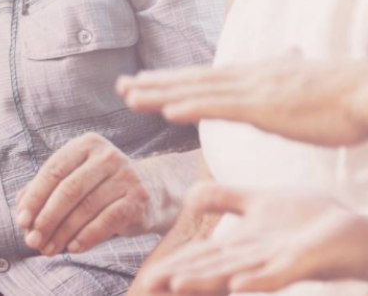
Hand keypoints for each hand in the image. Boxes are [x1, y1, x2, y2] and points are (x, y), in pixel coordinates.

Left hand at [15, 132, 153, 256]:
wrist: (150, 190)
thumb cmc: (101, 185)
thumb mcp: (74, 178)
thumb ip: (45, 188)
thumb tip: (20, 208)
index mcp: (87, 144)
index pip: (54, 170)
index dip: (35, 197)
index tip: (21, 220)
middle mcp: (107, 155)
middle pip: (69, 189)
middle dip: (46, 218)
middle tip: (32, 240)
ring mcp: (126, 176)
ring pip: (86, 208)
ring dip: (63, 233)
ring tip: (48, 249)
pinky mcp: (138, 199)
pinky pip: (107, 221)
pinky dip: (87, 237)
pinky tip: (72, 248)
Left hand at [117, 58, 367, 146]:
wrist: (366, 92)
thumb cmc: (342, 91)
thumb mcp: (308, 75)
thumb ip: (291, 66)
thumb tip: (290, 50)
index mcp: (253, 75)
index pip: (203, 77)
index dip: (171, 79)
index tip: (144, 81)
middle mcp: (245, 77)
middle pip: (190, 81)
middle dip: (153, 84)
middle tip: (119, 87)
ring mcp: (252, 90)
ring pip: (196, 92)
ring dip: (160, 95)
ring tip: (128, 97)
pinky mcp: (264, 106)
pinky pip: (219, 108)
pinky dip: (191, 107)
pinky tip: (167, 112)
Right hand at [138, 182, 367, 293]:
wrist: (357, 231)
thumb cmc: (312, 220)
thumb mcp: (257, 202)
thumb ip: (224, 198)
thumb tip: (189, 196)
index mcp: (240, 245)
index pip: (196, 255)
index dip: (167, 264)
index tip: (137, 283)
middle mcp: (252, 259)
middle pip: (207, 268)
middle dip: (174, 278)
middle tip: (142, 292)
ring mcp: (275, 261)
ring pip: (233, 272)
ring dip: (205, 280)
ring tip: (175, 284)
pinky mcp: (301, 261)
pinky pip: (276, 273)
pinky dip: (255, 279)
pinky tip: (237, 284)